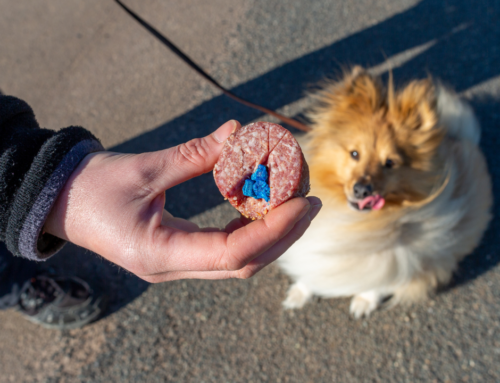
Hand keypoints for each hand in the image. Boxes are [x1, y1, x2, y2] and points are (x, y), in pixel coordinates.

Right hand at [44, 120, 321, 281]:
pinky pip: (226, 249)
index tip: (301, 202)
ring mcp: (177, 264)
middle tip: (310, 202)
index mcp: (159, 254)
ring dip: (271, 234)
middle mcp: (172, 268)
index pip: (232, 254)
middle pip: (244, 263)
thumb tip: (239, 134)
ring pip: (239, 261)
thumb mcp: (143, 167)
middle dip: (282, 235)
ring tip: (297, 203)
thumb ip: (195, 154)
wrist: (62, 201)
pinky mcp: (180, 253)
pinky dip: (252, 230)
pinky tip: (267, 208)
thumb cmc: (92, 186)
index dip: (273, 230)